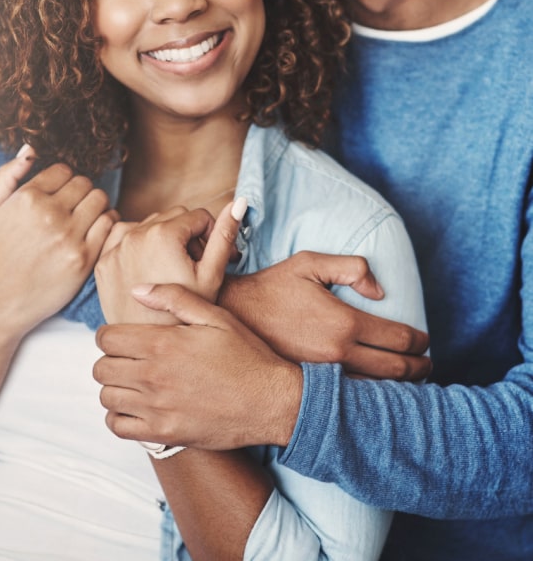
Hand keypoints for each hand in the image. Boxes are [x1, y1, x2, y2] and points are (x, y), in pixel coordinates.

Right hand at [0, 145, 116, 338]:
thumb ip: (6, 175)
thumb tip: (30, 149)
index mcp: (26, 198)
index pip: (63, 170)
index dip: (61, 180)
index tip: (57, 193)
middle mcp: (49, 214)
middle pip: (84, 183)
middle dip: (79, 191)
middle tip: (72, 206)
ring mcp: (68, 237)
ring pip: (100, 199)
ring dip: (95, 205)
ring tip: (84, 217)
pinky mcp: (84, 259)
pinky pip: (109, 224)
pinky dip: (107, 222)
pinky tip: (94, 230)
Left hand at [94, 283, 301, 450]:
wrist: (273, 401)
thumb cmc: (246, 355)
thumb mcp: (215, 316)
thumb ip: (174, 297)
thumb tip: (137, 290)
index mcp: (162, 344)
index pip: (106, 338)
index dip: (110, 334)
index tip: (123, 337)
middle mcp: (153, 376)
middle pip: (102, 368)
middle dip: (110, 359)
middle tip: (128, 358)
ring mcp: (157, 408)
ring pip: (107, 397)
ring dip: (114, 387)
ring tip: (132, 381)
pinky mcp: (164, 434)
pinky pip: (118, 427)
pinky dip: (120, 417)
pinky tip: (136, 407)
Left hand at [95, 199, 243, 324]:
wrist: (152, 350)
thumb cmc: (187, 317)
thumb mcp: (212, 275)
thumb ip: (224, 236)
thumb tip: (239, 202)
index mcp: (163, 234)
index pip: (198, 215)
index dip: (212, 235)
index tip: (216, 258)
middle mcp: (135, 235)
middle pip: (172, 218)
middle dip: (188, 236)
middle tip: (196, 266)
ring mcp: (115, 249)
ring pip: (148, 226)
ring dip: (163, 239)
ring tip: (173, 271)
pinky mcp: (102, 263)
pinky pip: (124, 240)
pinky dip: (138, 247)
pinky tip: (150, 271)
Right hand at [220, 252, 430, 379]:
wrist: (233, 315)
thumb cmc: (272, 286)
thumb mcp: (309, 263)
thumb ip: (350, 267)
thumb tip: (380, 291)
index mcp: (344, 322)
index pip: (398, 338)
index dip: (419, 340)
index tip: (425, 340)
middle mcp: (339, 353)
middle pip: (396, 369)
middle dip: (419, 367)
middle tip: (427, 363)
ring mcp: (325, 375)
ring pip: (378, 390)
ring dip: (401, 386)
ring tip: (410, 379)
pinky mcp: (312, 386)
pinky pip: (354, 398)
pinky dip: (374, 397)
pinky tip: (379, 392)